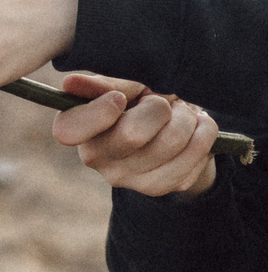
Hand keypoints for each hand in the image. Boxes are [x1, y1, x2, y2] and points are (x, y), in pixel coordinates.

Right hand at [53, 71, 217, 198]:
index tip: (120, 99)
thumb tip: (70, 83)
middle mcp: (93, 157)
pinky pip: (190, 159)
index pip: (69, 131)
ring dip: (187, 120)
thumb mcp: (126, 85)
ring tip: (183, 113)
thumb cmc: (141, 99)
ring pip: (170, 144)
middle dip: (160, 109)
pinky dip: (203, 137)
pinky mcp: (155, 188)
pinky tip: (197, 130)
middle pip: (133, 134)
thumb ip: (105, 85)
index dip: (100, 113)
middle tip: (164, 102)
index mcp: (75, 127)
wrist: (174, 125)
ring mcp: (123, 177)